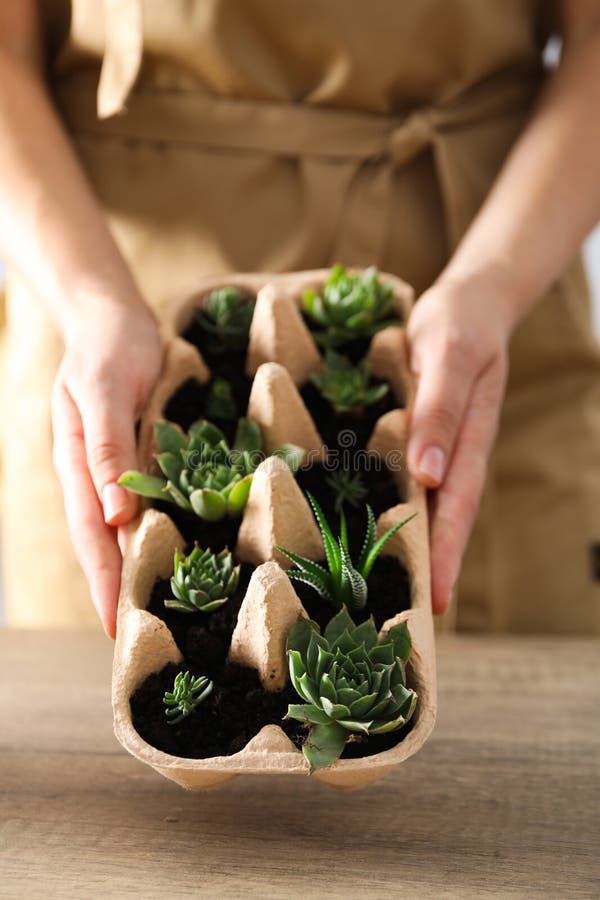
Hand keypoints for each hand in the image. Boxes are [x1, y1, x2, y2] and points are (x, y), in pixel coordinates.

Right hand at [51, 300, 162, 637]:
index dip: (103, 582)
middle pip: (104, 544)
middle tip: (136, 642)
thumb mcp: (105, 390)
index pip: (91, 537)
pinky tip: (171, 553)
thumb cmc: (109, 348)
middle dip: (118, 591)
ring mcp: (115, 468)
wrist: (114, 317)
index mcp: (78, 464)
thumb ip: (108, 448)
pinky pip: (145, 505)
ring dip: (135, 570)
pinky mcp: (138, 456)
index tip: (115, 629)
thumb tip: (115, 516)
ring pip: (123, 530)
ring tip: (154, 613)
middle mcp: (94, 475)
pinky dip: (154, 535)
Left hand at [406, 274, 511, 614]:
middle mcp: (449, 454)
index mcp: (466, 442)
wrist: (466, 302)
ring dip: (403, 546)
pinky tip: (360, 526)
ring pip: (419, 506)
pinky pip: (399, 478)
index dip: (442, 556)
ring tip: (377, 590)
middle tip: (401, 621)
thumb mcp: (450, 355)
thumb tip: (427, 473)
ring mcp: (431, 448)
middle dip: (422, 569)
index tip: (432, 603)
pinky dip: (385, 506)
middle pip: (438, 521)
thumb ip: (440, 409)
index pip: (455, 510)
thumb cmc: (458, 325)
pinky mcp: (411, 435)